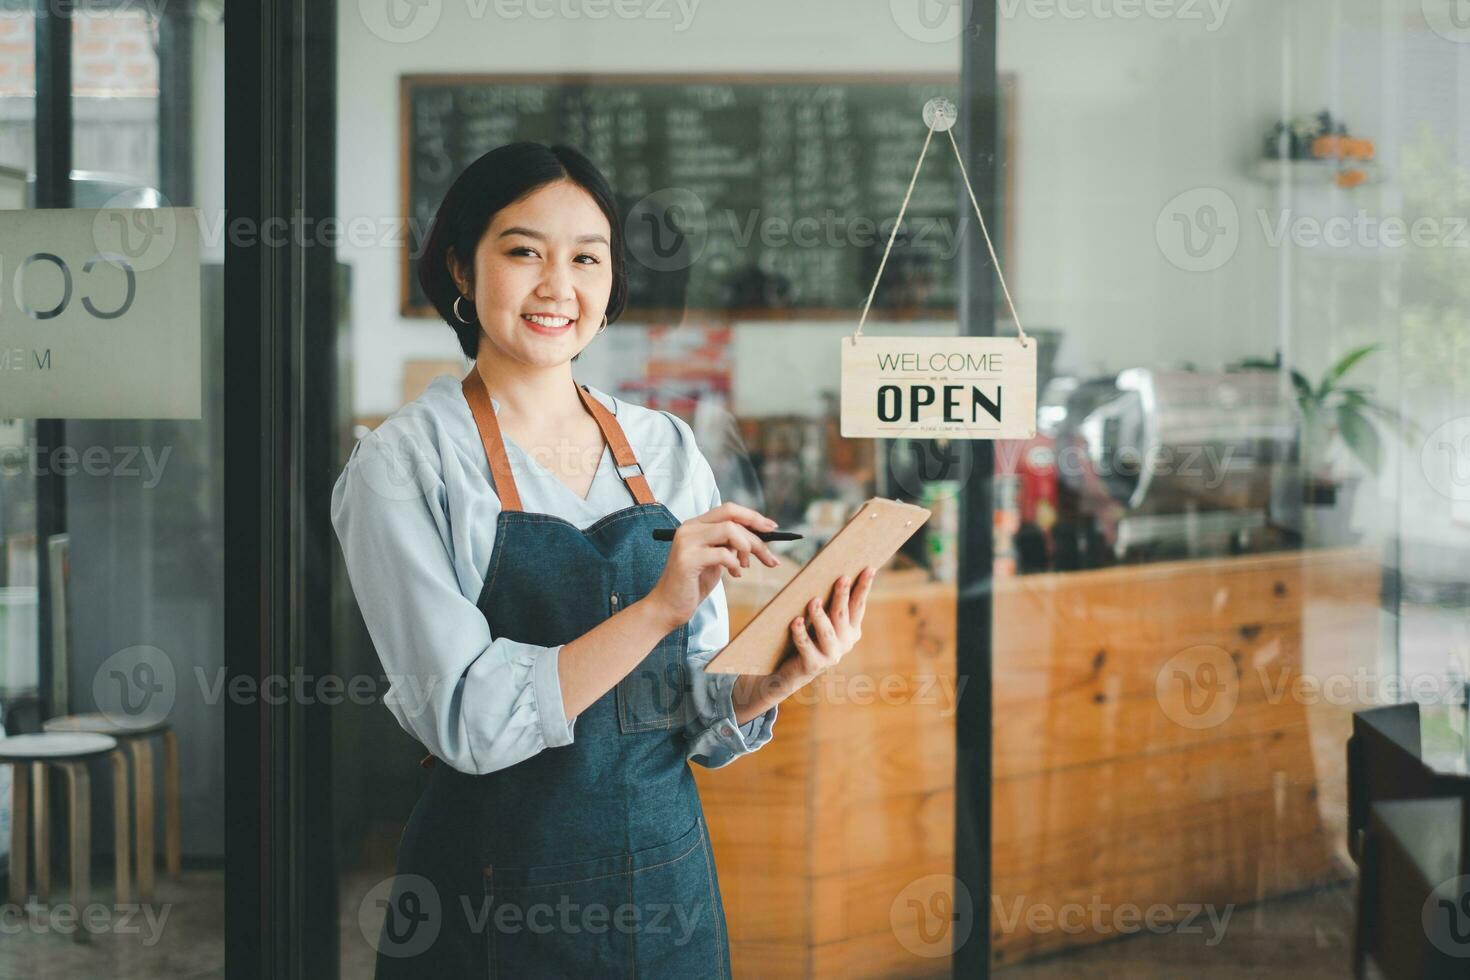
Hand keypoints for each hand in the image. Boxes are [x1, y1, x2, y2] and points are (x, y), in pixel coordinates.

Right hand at [646, 502, 780, 630]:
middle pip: (732, 518)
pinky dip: (734, 564)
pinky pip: (722, 553)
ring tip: (745, 566)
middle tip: (769, 557)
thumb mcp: (716, 560)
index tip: (772, 528)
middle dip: (757, 536)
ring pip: (729, 531)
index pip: (729, 510)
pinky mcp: (688, 559)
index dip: (753, 517)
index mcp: (696, 525)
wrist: (668, 607)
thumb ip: (730, 545)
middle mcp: (689, 528)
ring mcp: (686, 542)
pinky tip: (734, 575)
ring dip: (746, 549)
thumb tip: (757, 537)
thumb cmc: (692, 584)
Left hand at [781, 566, 876, 683]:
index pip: (858, 605)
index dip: (864, 587)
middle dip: (843, 595)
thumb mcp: (821, 621)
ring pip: (826, 632)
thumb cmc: (808, 638)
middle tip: (841, 578)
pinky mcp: (813, 665)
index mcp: (851, 630)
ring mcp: (831, 655)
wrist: (792, 672)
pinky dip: (800, 633)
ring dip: (820, 616)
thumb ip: (828, 605)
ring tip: (813, 601)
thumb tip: (827, 573)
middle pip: (843, 615)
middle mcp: (845, 643)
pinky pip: (806, 646)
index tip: (869, 568)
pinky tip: (796, 621)